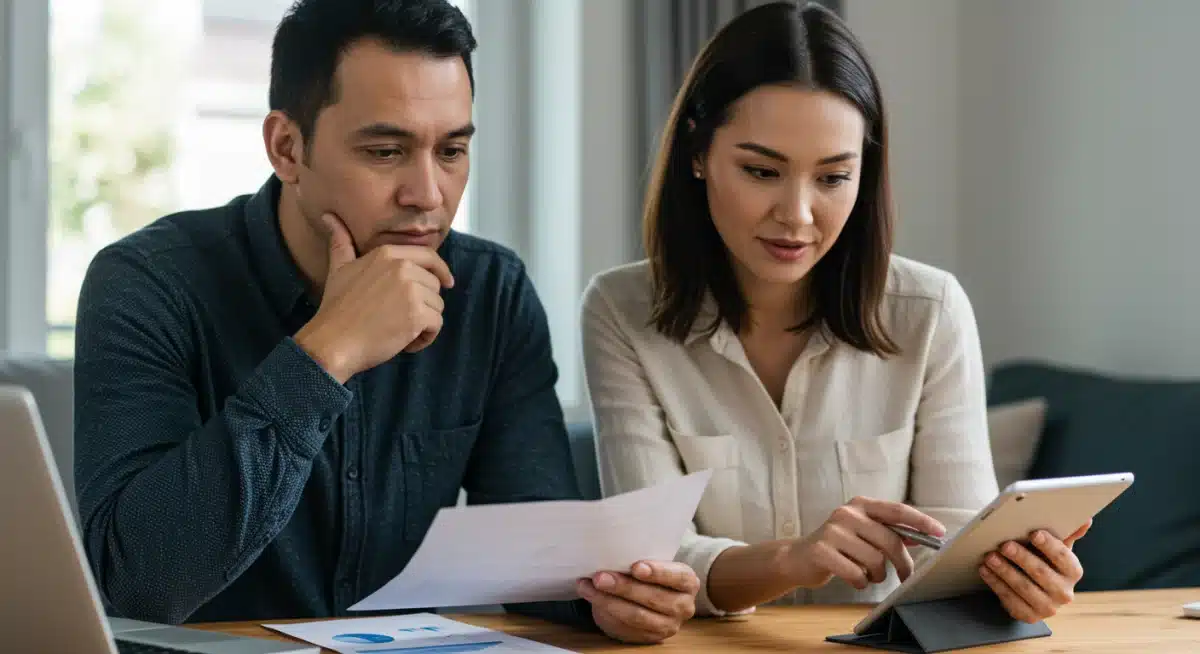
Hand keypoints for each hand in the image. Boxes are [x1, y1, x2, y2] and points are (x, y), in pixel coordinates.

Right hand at [294, 213, 453, 381]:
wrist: (332, 341)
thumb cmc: (335, 308)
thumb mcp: (339, 268)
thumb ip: (341, 242)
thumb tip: (328, 217)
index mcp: (387, 254)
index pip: (429, 256)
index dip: (441, 270)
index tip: (447, 282)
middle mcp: (402, 267)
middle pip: (434, 285)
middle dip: (424, 304)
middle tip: (400, 319)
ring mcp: (411, 290)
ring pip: (437, 306)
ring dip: (424, 323)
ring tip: (400, 332)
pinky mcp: (416, 314)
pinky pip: (436, 325)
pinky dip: (425, 338)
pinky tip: (406, 343)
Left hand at [577, 560, 697, 643]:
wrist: (648, 598)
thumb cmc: (649, 574)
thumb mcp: (652, 563)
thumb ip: (640, 562)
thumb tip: (612, 554)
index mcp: (688, 581)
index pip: (677, 577)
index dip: (657, 572)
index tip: (635, 567)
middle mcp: (683, 606)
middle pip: (652, 597)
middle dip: (623, 586)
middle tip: (600, 577)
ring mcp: (668, 625)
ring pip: (636, 615)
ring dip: (608, 600)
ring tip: (589, 587)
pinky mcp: (650, 638)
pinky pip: (626, 627)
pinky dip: (605, 611)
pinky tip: (592, 597)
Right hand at [789, 496, 945, 590]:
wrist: (798, 558)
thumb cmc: (838, 547)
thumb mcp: (863, 533)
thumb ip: (890, 531)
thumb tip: (921, 535)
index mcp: (861, 505)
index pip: (897, 510)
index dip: (921, 521)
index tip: (940, 533)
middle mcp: (846, 513)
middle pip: (889, 540)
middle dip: (903, 563)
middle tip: (906, 576)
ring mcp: (832, 531)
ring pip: (874, 560)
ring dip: (877, 575)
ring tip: (868, 575)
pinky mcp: (821, 551)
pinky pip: (856, 574)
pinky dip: (861, 582)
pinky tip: (854, 579)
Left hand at [979, 520, 1089, 622]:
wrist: (1034, 589)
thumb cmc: (1044, 562)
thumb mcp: (1055, 547)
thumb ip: (1068, 533)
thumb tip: (1085, 519)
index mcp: (1074, 572)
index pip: (1063, 557)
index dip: (1049, 545)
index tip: (1033, 533)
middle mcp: (1064, 593)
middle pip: (1041, 572)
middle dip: (1021, 557)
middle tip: (1004, 545)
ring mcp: (1048, 607)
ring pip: (1023, 587)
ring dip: (1004, 570)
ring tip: (990, 557)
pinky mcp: (1029, 616)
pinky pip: (1010, 599)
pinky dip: (995, 583)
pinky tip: (985, 571)